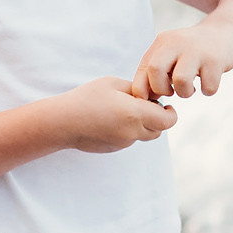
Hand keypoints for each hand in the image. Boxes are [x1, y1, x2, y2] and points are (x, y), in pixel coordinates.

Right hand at [51, 78, 177, 151]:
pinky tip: (111, 120)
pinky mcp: (114, 148)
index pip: (168, 120)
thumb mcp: (113, 84)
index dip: (170, 112)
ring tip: (125, 110)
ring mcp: (123, 143)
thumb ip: (137, 89)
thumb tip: (151, 95)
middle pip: (159, 130)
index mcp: (135, 114)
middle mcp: (132, 132)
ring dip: (143, 124)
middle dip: (158, 118)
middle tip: (144, 104)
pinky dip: (128, 130)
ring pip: (144, 135)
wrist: (62, 122)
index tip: (165, 104)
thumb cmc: (86, 98)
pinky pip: (129, 139)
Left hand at [134, 18, 232, 100]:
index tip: (152, 98)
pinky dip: (208, 90)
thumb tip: (146, 97)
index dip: (143, 90)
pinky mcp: (216, 60)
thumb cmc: (192, 51)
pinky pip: (208, 87)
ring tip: (191, 88)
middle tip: (171, 91)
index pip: (143, 69)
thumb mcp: (171, 53)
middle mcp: (177, 43)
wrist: (224, 33)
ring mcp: (197, 51)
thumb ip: (156, 71)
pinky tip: (209, 81)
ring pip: (181, 81)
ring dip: (185, 92)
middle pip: (155, 70)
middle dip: (161, 89)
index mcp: (163, 42)